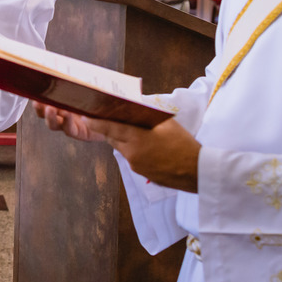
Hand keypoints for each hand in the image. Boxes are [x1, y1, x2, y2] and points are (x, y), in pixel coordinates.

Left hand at [34, 103, 200, 192]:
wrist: (198, 172)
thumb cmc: (185, 144)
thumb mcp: (167, 124)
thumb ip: (147, 117)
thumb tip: (135, 108)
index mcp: (137, 138)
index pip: (110, 128)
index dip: (95, 122)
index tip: (84, 116)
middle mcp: (132, 153)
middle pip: (113, 139)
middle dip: (110, 129)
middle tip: (108, 119)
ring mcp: (136, 165)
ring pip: (122, 149)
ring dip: (124, 140)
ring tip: (134, 131)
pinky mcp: (141, 173)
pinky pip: (132, 158)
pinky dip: (134, 150)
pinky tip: (146, 146)